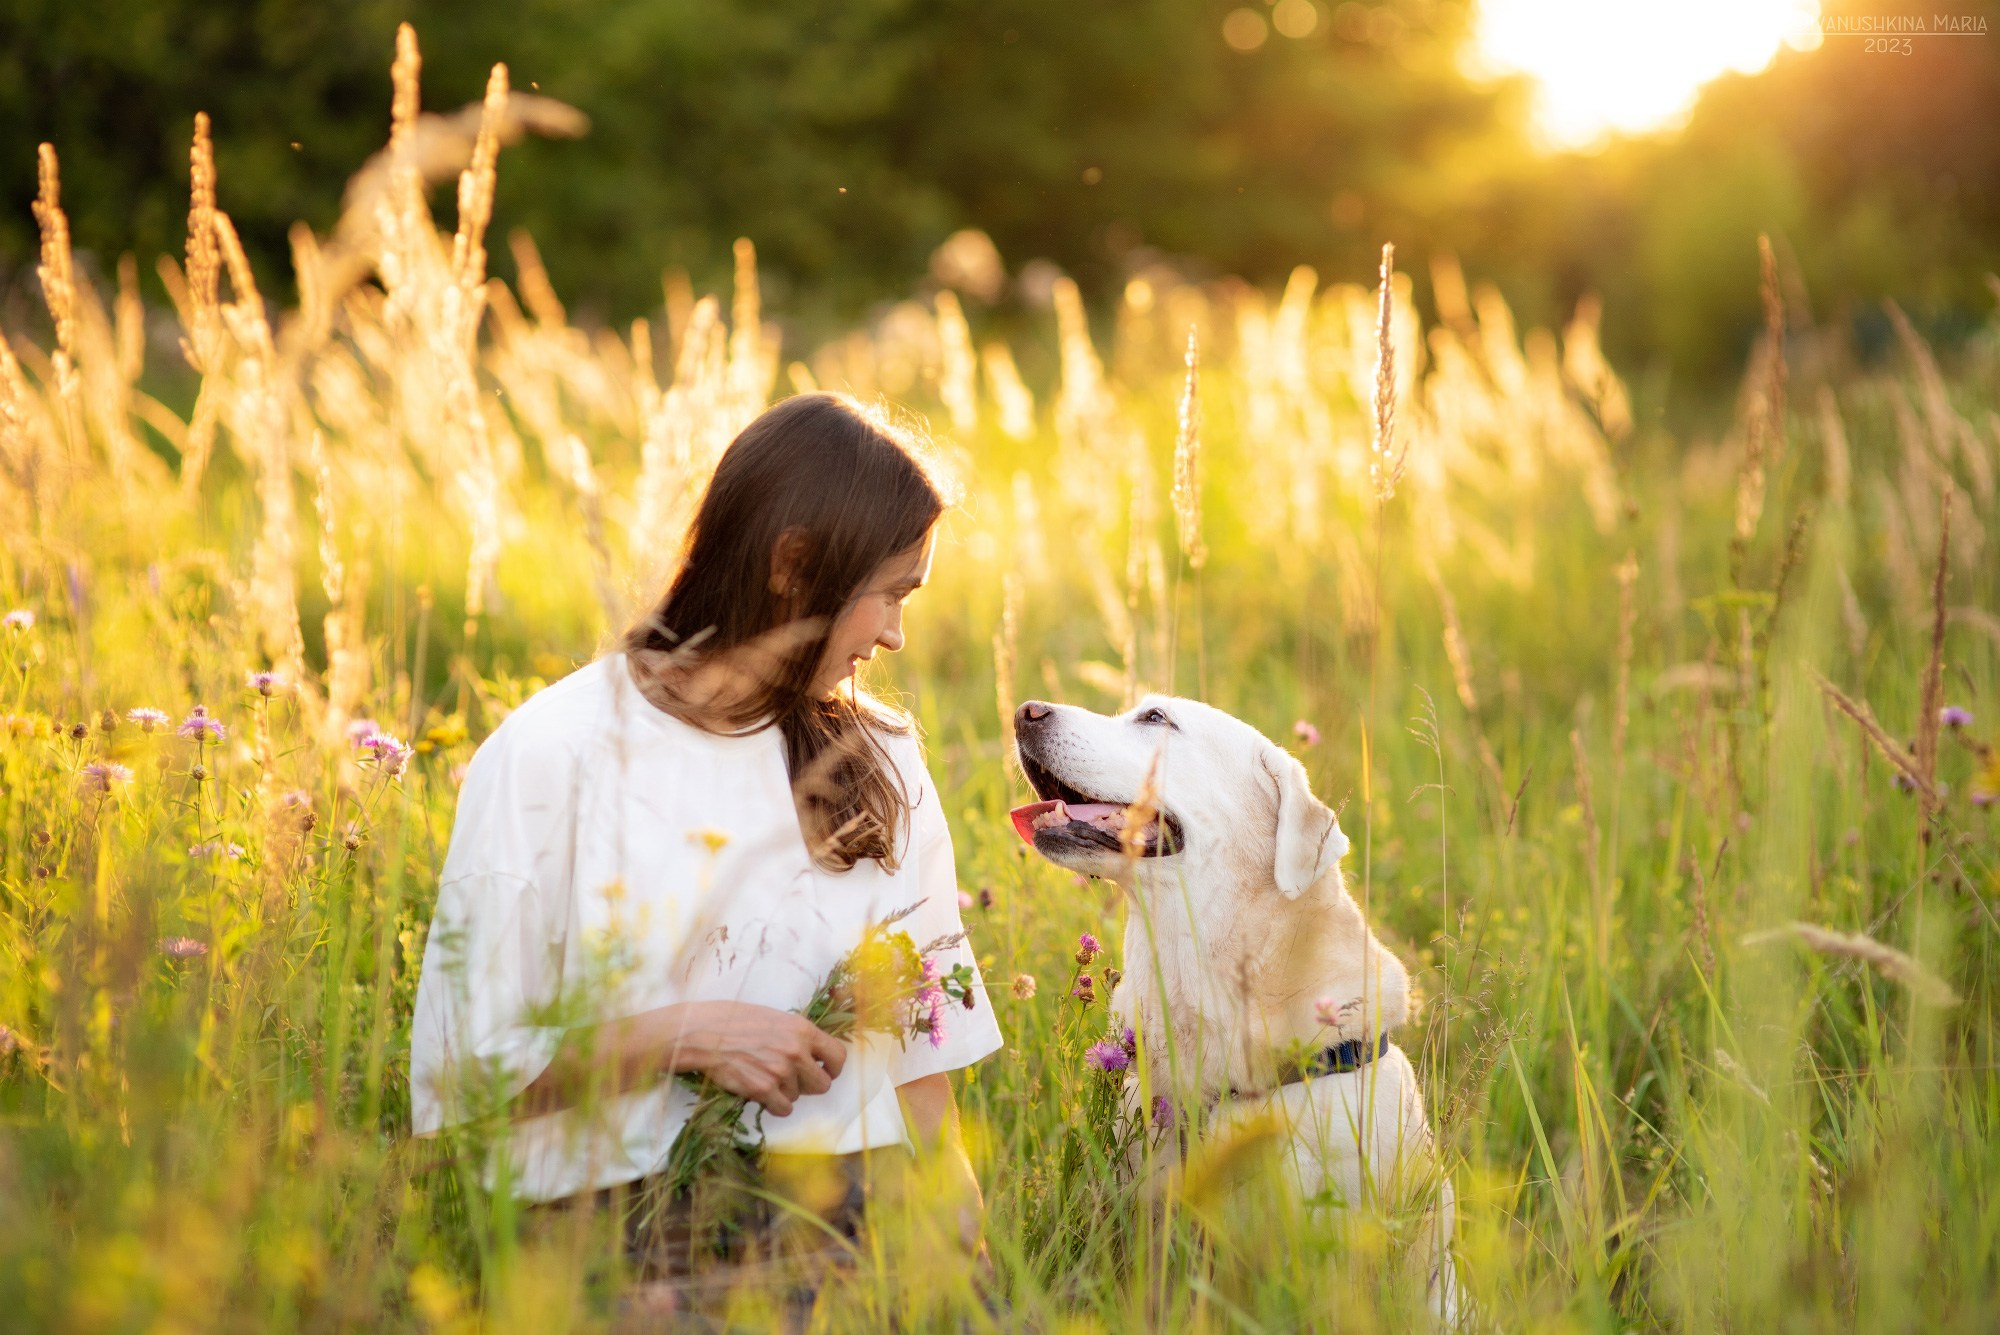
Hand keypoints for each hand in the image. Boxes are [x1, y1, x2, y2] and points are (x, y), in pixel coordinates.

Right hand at [655, 1000, 846, 1116]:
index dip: (833, 1068)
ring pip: (798, 1097)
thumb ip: (797, 1035)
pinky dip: (774, 1105)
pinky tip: (761, 1091)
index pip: (838, 1056)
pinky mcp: (763, 1089)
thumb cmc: (735, 1020)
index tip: (825, 1071)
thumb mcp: (775, 1018)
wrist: (704, 1033)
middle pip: (822, 1084)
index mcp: (802, 1029)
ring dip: (785, 1092)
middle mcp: (796, 1051)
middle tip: (793, 1079)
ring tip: (765, 1076)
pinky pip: (783, 1109)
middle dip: (809, 1084)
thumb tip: (813, 1053)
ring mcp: (780, 1072)